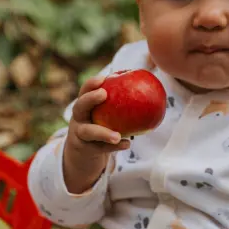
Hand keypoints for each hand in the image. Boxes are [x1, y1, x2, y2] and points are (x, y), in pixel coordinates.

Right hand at [63, 76, 130, 193]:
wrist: (84, 151)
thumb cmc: (101, 125)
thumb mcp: (105, 113)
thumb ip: (120, 103)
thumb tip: (150, 89)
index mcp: (84, 105)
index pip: (84, 90)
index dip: (92, 83)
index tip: (104, 78)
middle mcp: (78, 118)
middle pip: (79, 107)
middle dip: (90, 99)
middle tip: (104, 94)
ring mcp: (79, 135)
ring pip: (88, 132)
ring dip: (103, 133)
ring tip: (117, 136)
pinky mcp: (85, 149)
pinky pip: (100, 148)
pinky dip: (114, 147)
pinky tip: (127, 144)